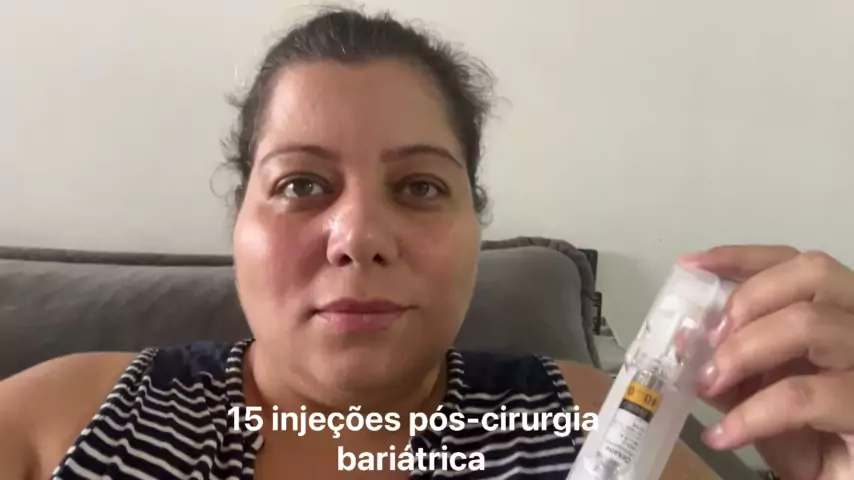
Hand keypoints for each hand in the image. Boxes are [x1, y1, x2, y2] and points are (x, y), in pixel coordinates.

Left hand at [679, 245, 853, 479]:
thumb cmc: (810, 442)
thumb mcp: (757, 397)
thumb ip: (727, 366)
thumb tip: (687, 340)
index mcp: (837, 316)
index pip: (796, 264)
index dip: (743, 257)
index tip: (692, 266)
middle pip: (813, 273)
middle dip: (747, 298)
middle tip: (710, 339)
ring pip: (811, 322)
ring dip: (744, 348)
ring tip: (711, 382)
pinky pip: (805, 395)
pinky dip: (753, 412)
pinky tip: (725, 434)